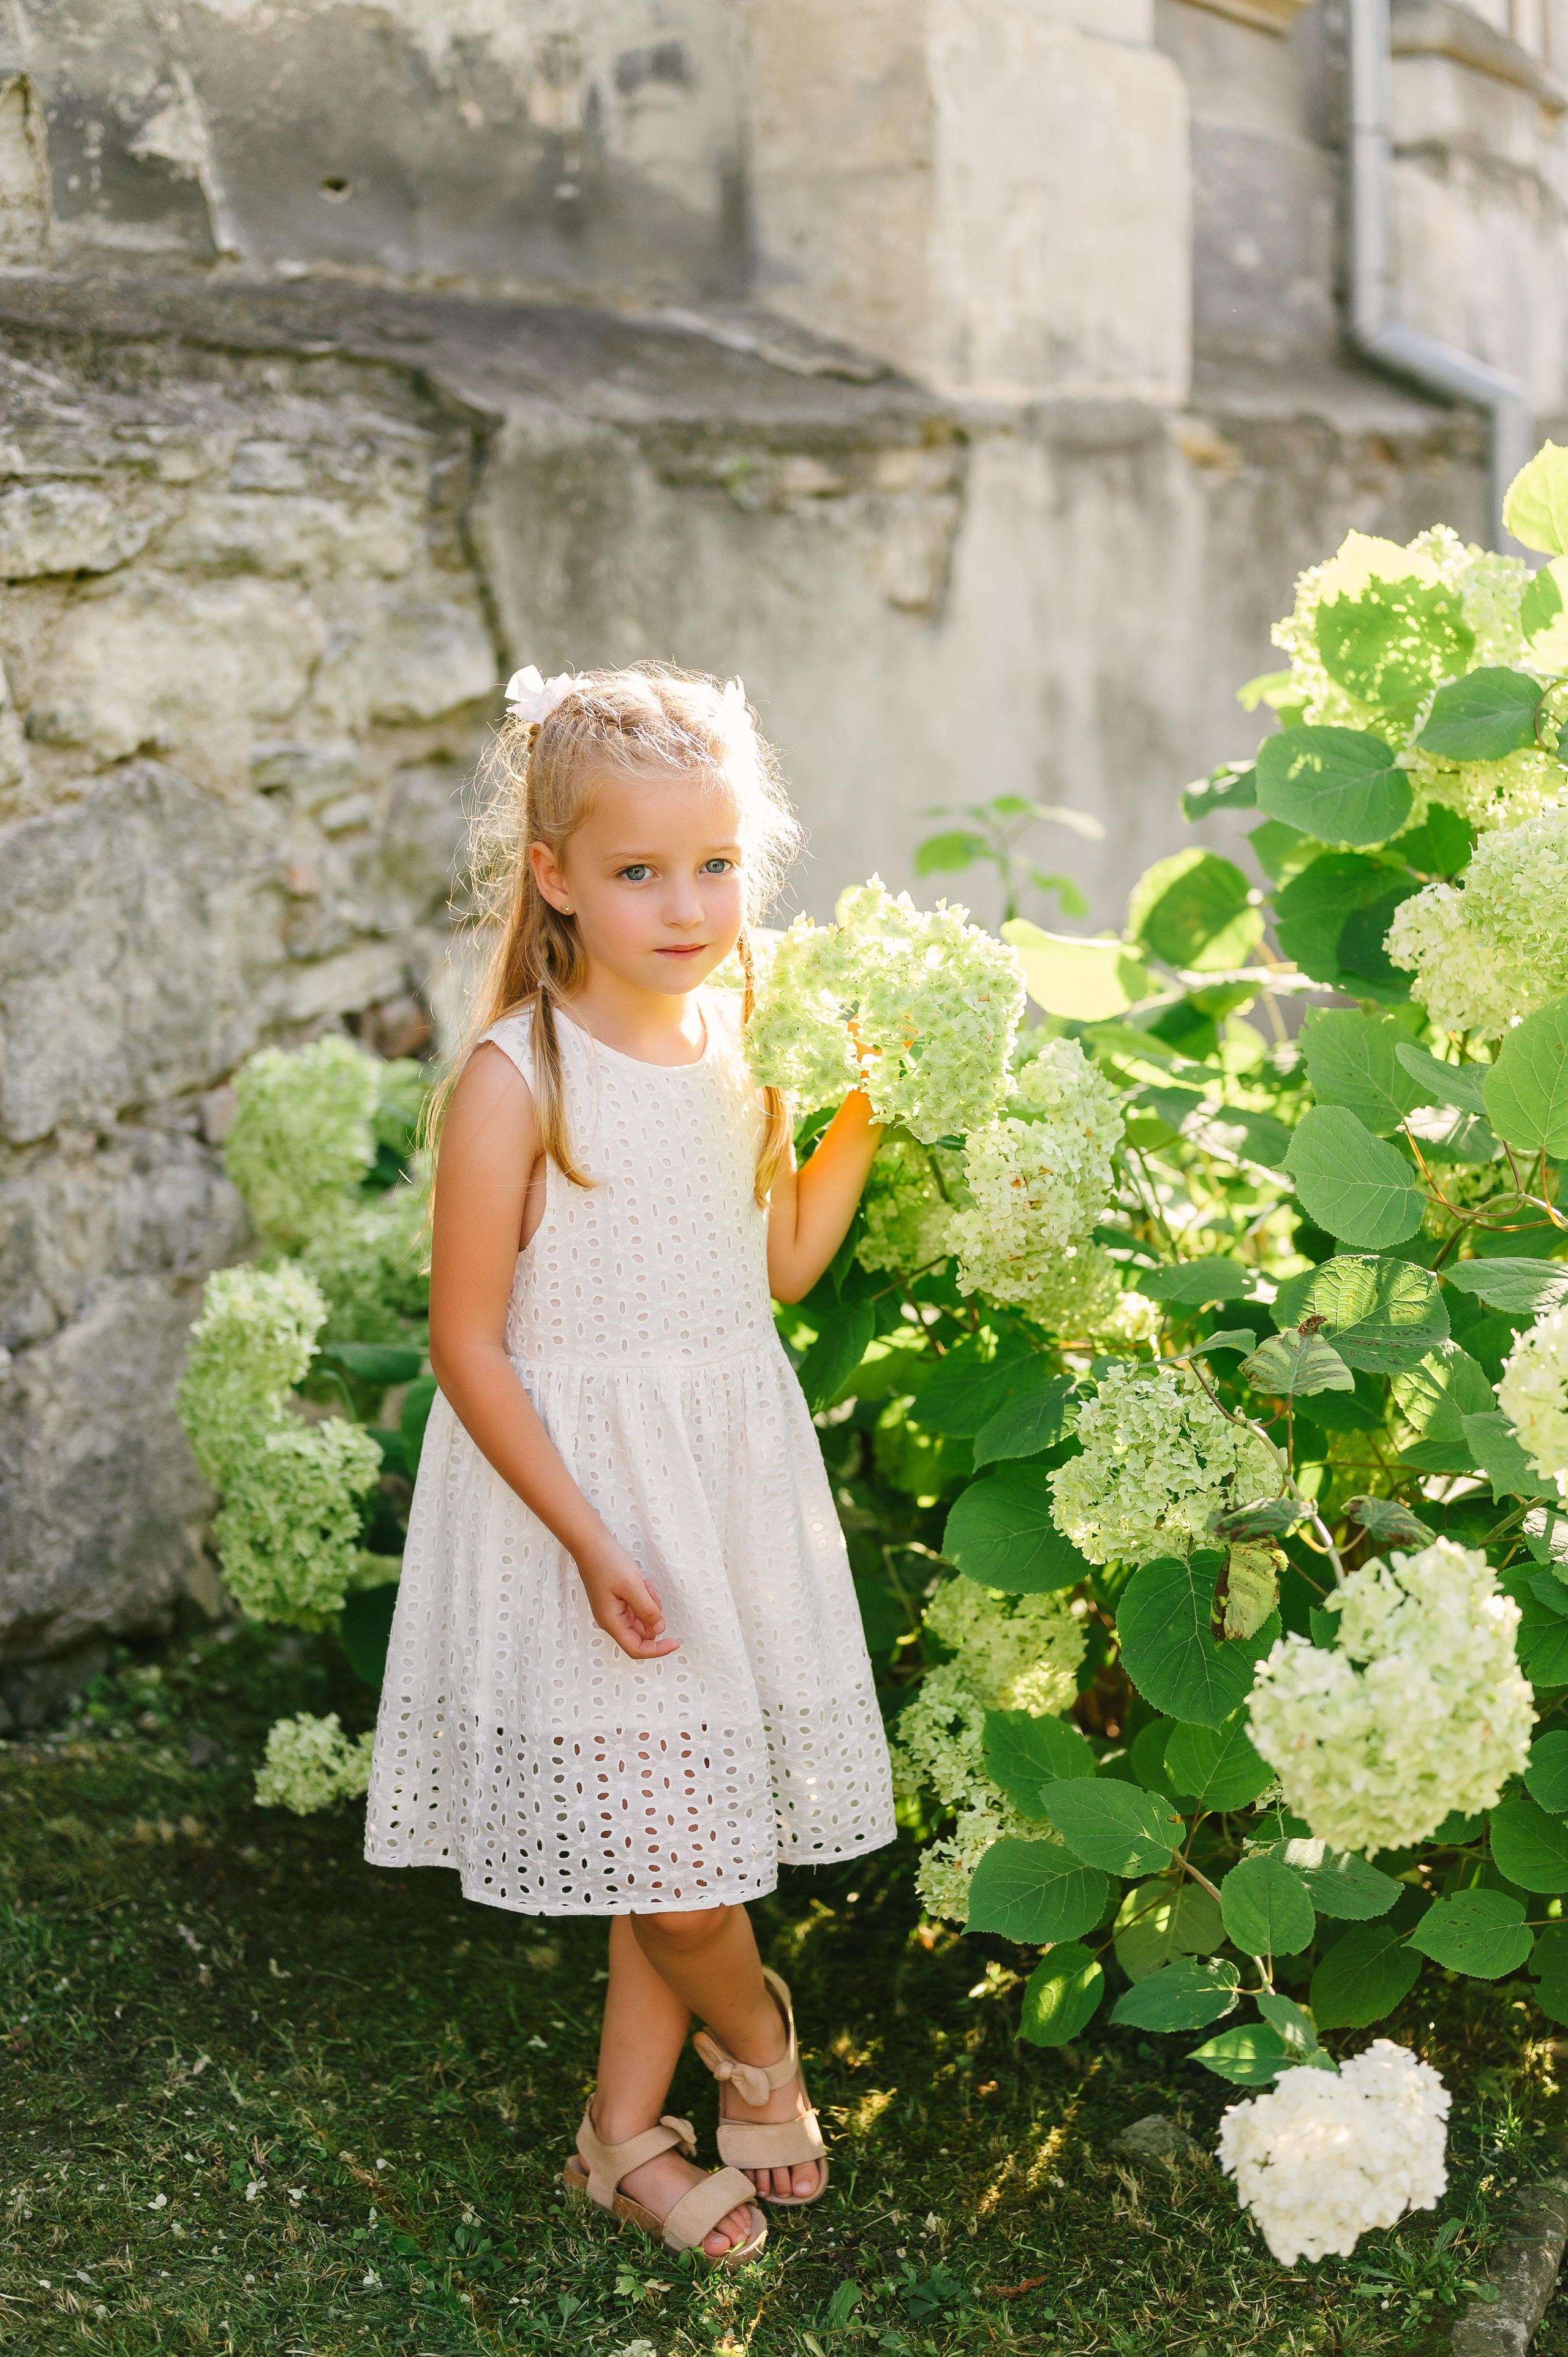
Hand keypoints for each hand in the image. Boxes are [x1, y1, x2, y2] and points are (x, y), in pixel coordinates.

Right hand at [575, 1537, 679, 1659]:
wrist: (590, 1544)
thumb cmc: (606, 1563)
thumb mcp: (632, 1586)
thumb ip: (647, 1610)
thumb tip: (659, 1629)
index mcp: (612, 1622)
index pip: (636, 1649)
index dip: (657, 1650)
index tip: (675, 1642)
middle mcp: (612, 1620)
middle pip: (642, 1633)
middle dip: (654, 1616)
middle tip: (651, 1593)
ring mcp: (614, 1611)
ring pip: (642, 1619)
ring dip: (650, 1604)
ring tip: (644, 1584)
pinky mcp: (617, 1601)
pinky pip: (638, 1607)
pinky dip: (645, 1597)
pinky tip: (641, 1582)